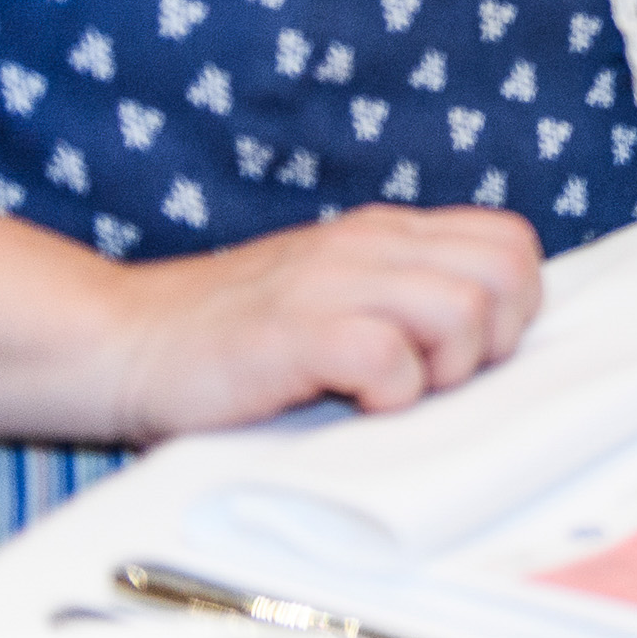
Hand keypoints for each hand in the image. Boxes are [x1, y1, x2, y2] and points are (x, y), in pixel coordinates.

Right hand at [101, 206, 545, 440]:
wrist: (123, 342)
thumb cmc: (235, 339)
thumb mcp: (336, 295)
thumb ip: (402, 298)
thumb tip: (485, 341)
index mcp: (387, 234)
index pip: (510, 241)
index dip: (513, 305)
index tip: (469, 353)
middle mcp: (369, 246)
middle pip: (507, 271)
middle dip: (495, 337)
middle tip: (439, 377)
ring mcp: (332, 283)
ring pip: (461, 308)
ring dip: (445, 367)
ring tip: (392, 391)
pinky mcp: (295, 331)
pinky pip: (387, 354)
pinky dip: (387, 393)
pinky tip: (352, 403)